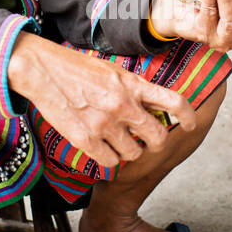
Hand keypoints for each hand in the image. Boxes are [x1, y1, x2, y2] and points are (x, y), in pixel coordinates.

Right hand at [6, 33, 196, 168]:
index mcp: (132, 84)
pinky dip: (108, 159)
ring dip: (129, 152)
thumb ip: (134, 88)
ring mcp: (104, 124)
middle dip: (154, 142)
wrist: (41, 70)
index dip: (188, 117)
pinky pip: (110, 162)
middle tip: (145, 141)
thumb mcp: (112, 71)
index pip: (174, 102)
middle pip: (158, 136)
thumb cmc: (76, 68)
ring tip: (117, 142)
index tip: (190, 125)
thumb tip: (153, 105)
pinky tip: (101, 149)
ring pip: (134, 153)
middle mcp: (122, 105)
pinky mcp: (85, 139)